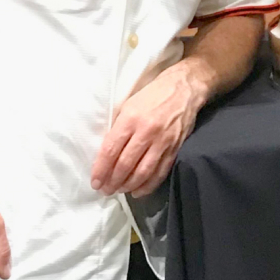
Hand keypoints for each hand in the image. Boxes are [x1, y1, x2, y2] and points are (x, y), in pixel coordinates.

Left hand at [92, 63, 208, 196]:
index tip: (95, 182)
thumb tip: (106, 152)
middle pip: (125, 164)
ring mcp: (162, 142)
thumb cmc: (151, 95)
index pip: (111, 150)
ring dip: (128, 186)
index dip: (101, 169)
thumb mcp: (128, 105)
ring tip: (119, 191)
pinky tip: (138, 191)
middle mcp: (146, 132)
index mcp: (130, 119)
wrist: (183, 88)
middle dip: (112, 181)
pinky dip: (148, 185)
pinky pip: (160, 172)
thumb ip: (118, 127)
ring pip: (143, 172)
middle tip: (105, 190)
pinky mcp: (175, 148)